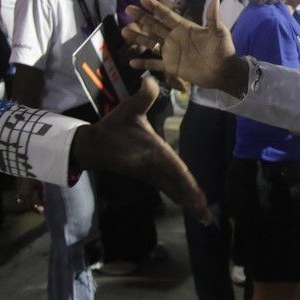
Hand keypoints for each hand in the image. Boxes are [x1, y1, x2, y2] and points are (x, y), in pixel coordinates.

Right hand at [16, 177, 44, 214]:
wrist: (26, 167)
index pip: (31, 207)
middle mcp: (21, 195)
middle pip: (26, 205)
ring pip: (22, 201)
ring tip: (35, 205)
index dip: (36, 210)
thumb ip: (42, 196)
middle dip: (32, 208)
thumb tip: (43, 204)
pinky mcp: (17, 187)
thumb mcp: (41, 186)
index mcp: (27, 196)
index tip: (41, 213)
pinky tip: (30, 198)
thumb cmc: (36, 176)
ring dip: (28, 204)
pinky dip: (25, 199)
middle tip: (39, 209)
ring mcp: (18, 191)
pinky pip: (20, 196)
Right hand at [71, 76, 211, 224]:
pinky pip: (168, 188)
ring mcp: (151, 174)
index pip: (177, 171)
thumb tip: (150, 79)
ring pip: (173, 190)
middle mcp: (155, 167)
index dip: (189, 186)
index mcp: (155, 154)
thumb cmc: (113, 127)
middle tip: (207, 219)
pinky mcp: (147, 176)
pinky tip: (189, 203)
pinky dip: (180, 196)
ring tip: (203, 217)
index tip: (200, 199)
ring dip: (188, 203)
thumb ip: (144, 95)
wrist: (93, 146)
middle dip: (192, 202)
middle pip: (178, 187)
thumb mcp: (128, 109)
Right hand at [122, 0, 236, 90]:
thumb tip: (216, 0)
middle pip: (155, 26)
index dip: (156, 7)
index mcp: (185, 28)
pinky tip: (131, 62)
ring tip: (124, 31)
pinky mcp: (171, 66)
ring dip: (138, 38)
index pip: (167, 15)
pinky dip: (144, 63)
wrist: (224, 72)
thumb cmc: (223, 50)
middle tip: (128, 9)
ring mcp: (172, 52)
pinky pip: (155, 64)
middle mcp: (175, 38)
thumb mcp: (219, 33)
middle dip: (142, 18)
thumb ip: (213, 18)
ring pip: (151, 43)